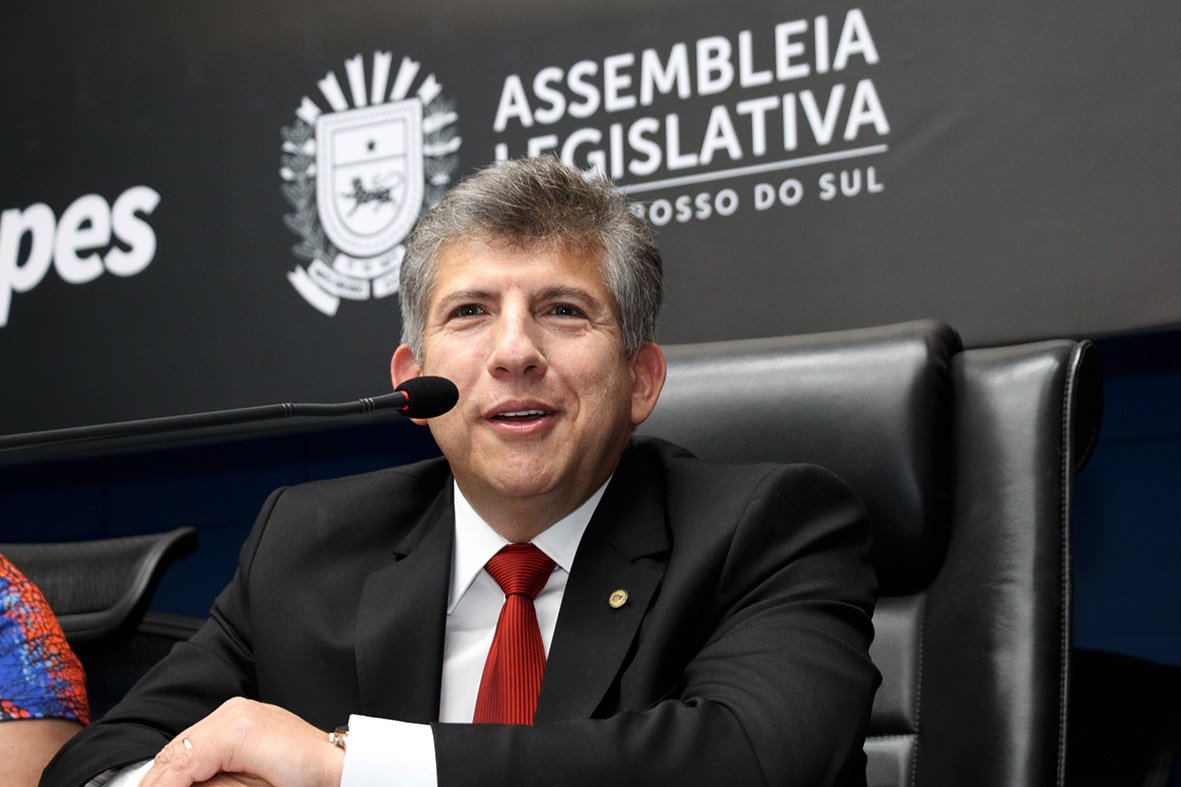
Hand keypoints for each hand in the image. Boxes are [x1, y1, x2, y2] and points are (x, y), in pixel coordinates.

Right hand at [139, 698, 343, 786]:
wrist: (336, 765)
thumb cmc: (306, 777)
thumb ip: (209, 786)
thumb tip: (174, 785)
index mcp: (236, 730)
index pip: (177, 764)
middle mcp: (232, 713)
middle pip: (174, 753)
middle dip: (157, 781)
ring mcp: (235, 712)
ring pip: (181, 746)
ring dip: (167, 773)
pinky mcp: (238, 718)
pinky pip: (198, 741)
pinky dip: (184, 763)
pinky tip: (180, 779)